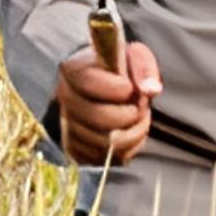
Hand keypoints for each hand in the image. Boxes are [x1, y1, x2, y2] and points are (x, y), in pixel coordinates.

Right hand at [49, 34, 157, 164]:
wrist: (102, 87)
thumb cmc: (118, 70)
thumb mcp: (133, 57)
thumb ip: (143, 67)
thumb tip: (151, 89)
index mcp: (72, 70)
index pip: (88, 83)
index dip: (117, 88)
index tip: (130, 87)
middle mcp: (64, 99)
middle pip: (97, 117)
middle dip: (130, 114)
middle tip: (141, 106)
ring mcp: (68, 127)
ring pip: (105, 142)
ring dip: (133, 133)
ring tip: (139, 119)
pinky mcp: (77, 150)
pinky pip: (106, 158)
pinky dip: (127, 149)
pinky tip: (131, 133)